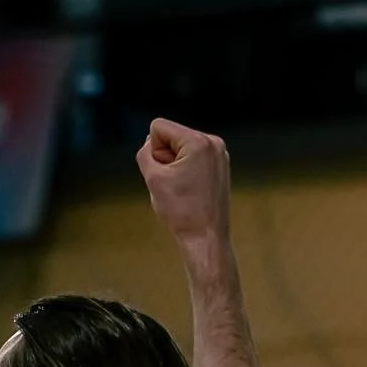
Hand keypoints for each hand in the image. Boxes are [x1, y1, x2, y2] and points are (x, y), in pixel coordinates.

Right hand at [136, 118, 230, 248]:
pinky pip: (195, 158)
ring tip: (182, 189)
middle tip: (173, 185)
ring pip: (183, 148)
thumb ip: (145, 154)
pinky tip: (190, 190)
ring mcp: (220, 153)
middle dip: (166, 158)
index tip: (163, 174)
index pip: (159, 127)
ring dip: (175, 166)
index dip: (153, 151)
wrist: (206, 238)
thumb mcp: (153, 179)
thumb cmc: (181, 211)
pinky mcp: (221, 165)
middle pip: (172, 136)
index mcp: (198, 141)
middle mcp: (213, 141)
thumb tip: (150, 143)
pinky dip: (187, 171)